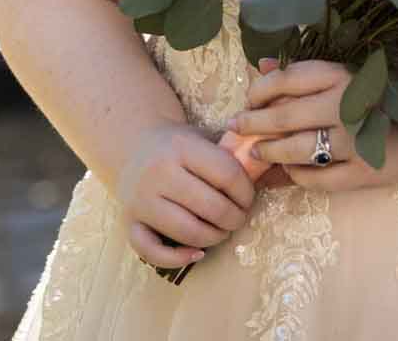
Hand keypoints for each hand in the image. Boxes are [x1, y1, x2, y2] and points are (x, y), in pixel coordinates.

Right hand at [115, 121, 255, 270]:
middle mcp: (158, 172)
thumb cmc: (180, 145)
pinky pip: (151, 251)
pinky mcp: (128, 222)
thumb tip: (269, 169)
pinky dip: (176, 258)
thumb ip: (231, 153)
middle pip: (211, 207)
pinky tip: (196, 253)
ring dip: (214, 237)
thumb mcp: (203, 138)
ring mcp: (140, 199)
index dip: (246, 192)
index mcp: (182, 146)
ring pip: (187, 231)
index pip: (227, 174)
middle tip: (240, 217)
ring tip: (222, 230)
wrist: (134, 145)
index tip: (249, 198)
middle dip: (235, 218)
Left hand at [228, 57, 397, 192]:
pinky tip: (289, 170)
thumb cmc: (384, 103)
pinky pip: (315, 179)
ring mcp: (356, 142)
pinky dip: (296, 176)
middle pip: (285, 115)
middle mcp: (349, 104)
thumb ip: (305, 74)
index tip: (248, 98)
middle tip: (238, 127)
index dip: (260, 90)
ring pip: (296, 150)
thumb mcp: (349, 79)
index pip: (288, 78)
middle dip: (254, 123)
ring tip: (258, 153)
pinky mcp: (363, 173)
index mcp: (345, 75)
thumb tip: (260, 67)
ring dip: (270, 152)